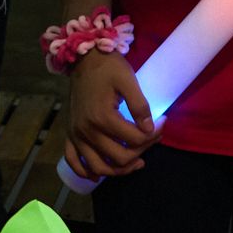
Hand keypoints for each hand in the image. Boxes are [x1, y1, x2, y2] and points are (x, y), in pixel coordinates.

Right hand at [63, 50, 155, 178]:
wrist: (83, 58)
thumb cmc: (108, 67)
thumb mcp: (128, 80)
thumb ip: (140, 106)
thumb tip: (149, 129)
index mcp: (102, 117)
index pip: (135, 140)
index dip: (154, 135)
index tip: (162, 124)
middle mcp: (87, 131)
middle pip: (119, 157)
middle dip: (141, 151)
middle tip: (152, 139)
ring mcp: (76, 135)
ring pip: (99, 167)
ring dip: (119, 170)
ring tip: (136, 162)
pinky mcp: (70, 134)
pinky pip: (74, 162)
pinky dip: (85, 172)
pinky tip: (98, 174)